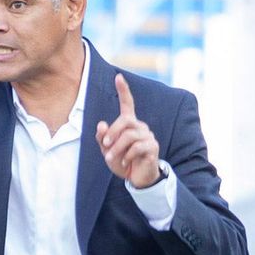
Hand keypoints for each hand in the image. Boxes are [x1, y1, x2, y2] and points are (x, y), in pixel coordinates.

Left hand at [96, 74, 160, 188]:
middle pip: (125, 120)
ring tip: (111, 158)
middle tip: (104, 145)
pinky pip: (138, 147)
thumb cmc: (121, 161)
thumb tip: (101, 124)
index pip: (127, 103)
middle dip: (112, 132)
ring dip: (117, 148)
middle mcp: (140, 127)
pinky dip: (127, 155)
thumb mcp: (107, 150)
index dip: (123, 90)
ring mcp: (148, 136)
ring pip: (129, 135)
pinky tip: (125, 162)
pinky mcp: (153, 147)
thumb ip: (102, 138)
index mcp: (129, 124)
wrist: (136, 178)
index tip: (118, 76)